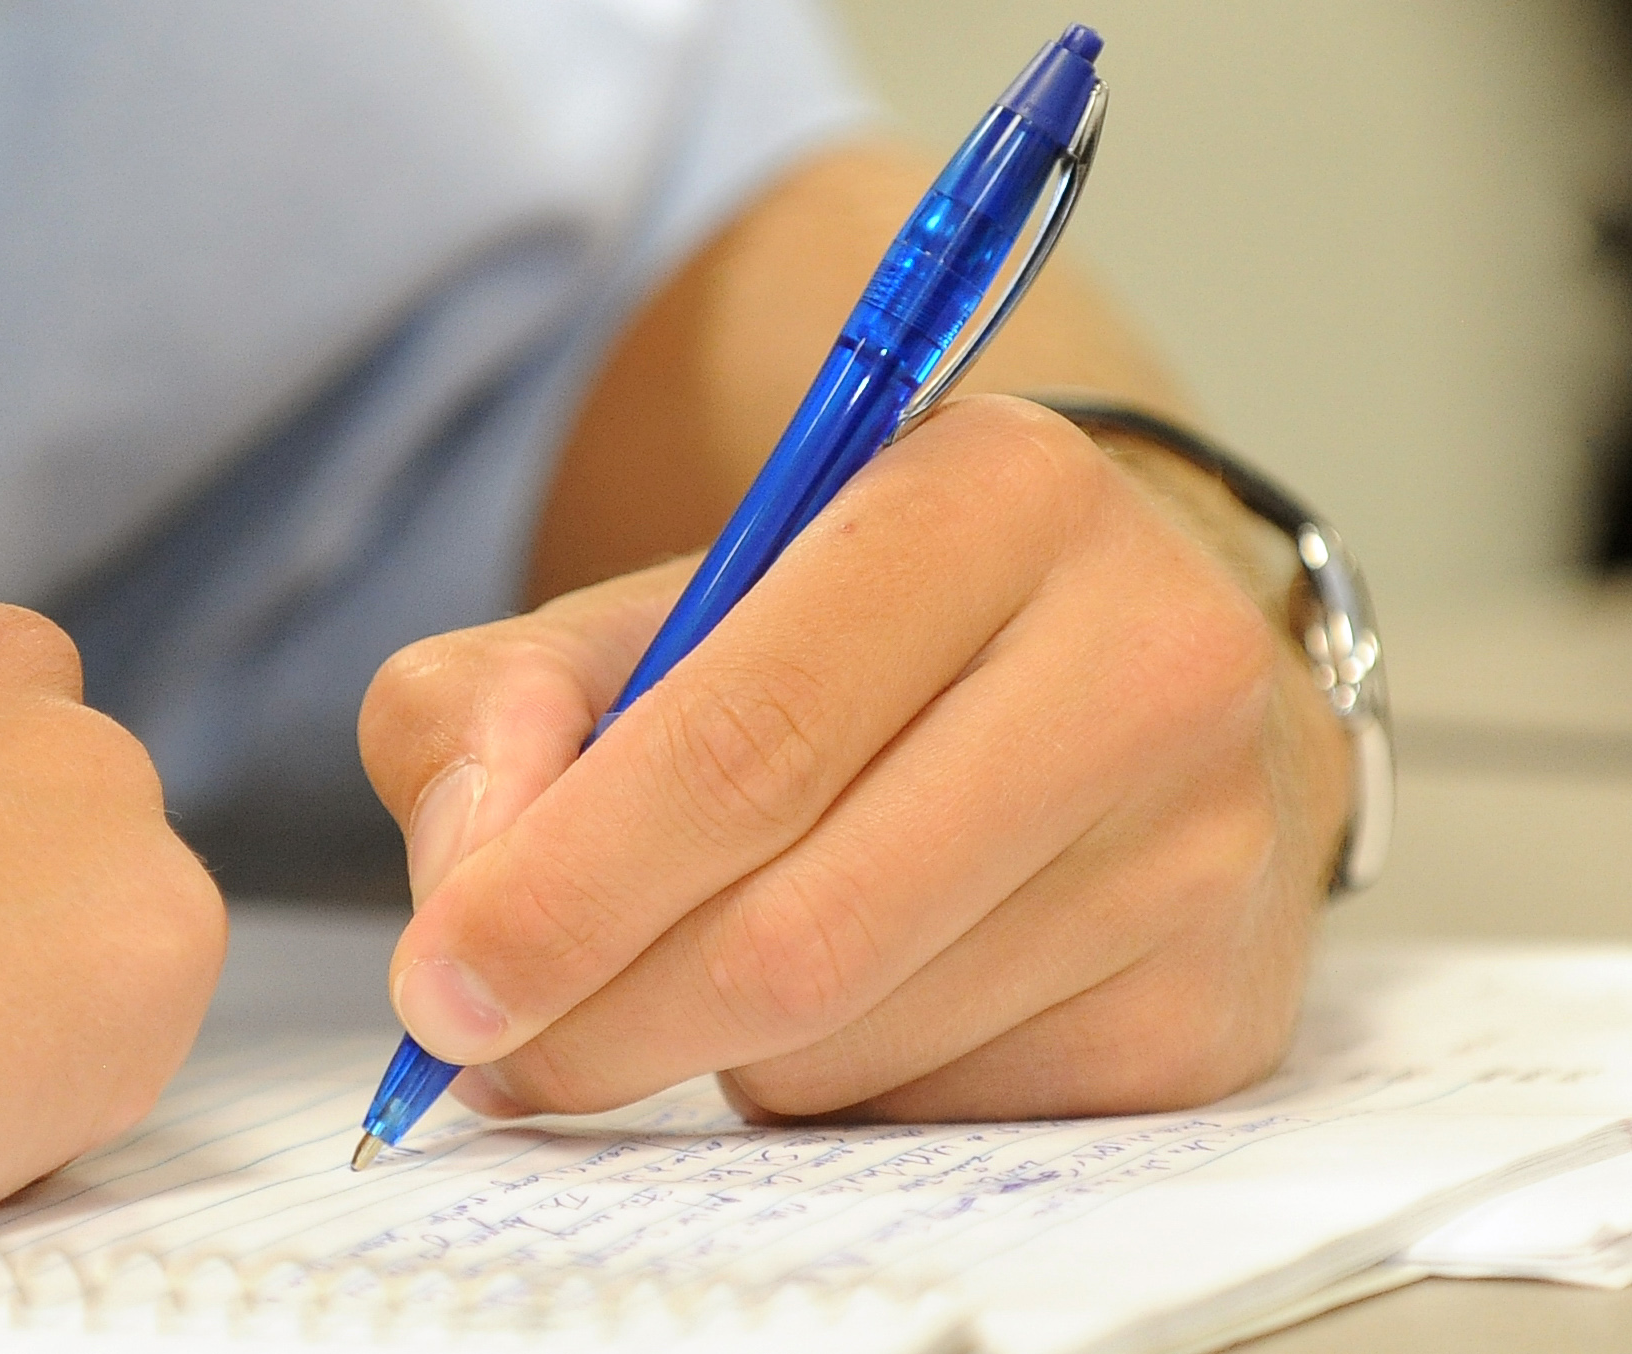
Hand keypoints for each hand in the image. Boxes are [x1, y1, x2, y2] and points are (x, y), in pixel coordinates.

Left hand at [359, 396, 1348, 1122]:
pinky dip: (826, 1093)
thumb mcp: (643, 619)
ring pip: (851, 1043)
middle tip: (495, 1047)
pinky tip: (843, 1000)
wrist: (1112, 693)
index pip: (742, 741)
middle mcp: (1143, 664)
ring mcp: (1204, 853)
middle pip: (795, 931)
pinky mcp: (1212, 1015)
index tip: (439, 986)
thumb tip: (468, 889)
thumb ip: (491, 713)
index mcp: (989, 500)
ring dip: (710, 1050)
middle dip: (598, 1019)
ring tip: (707, 962)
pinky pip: (935, 1119)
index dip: (564, 891)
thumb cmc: (842, 654)